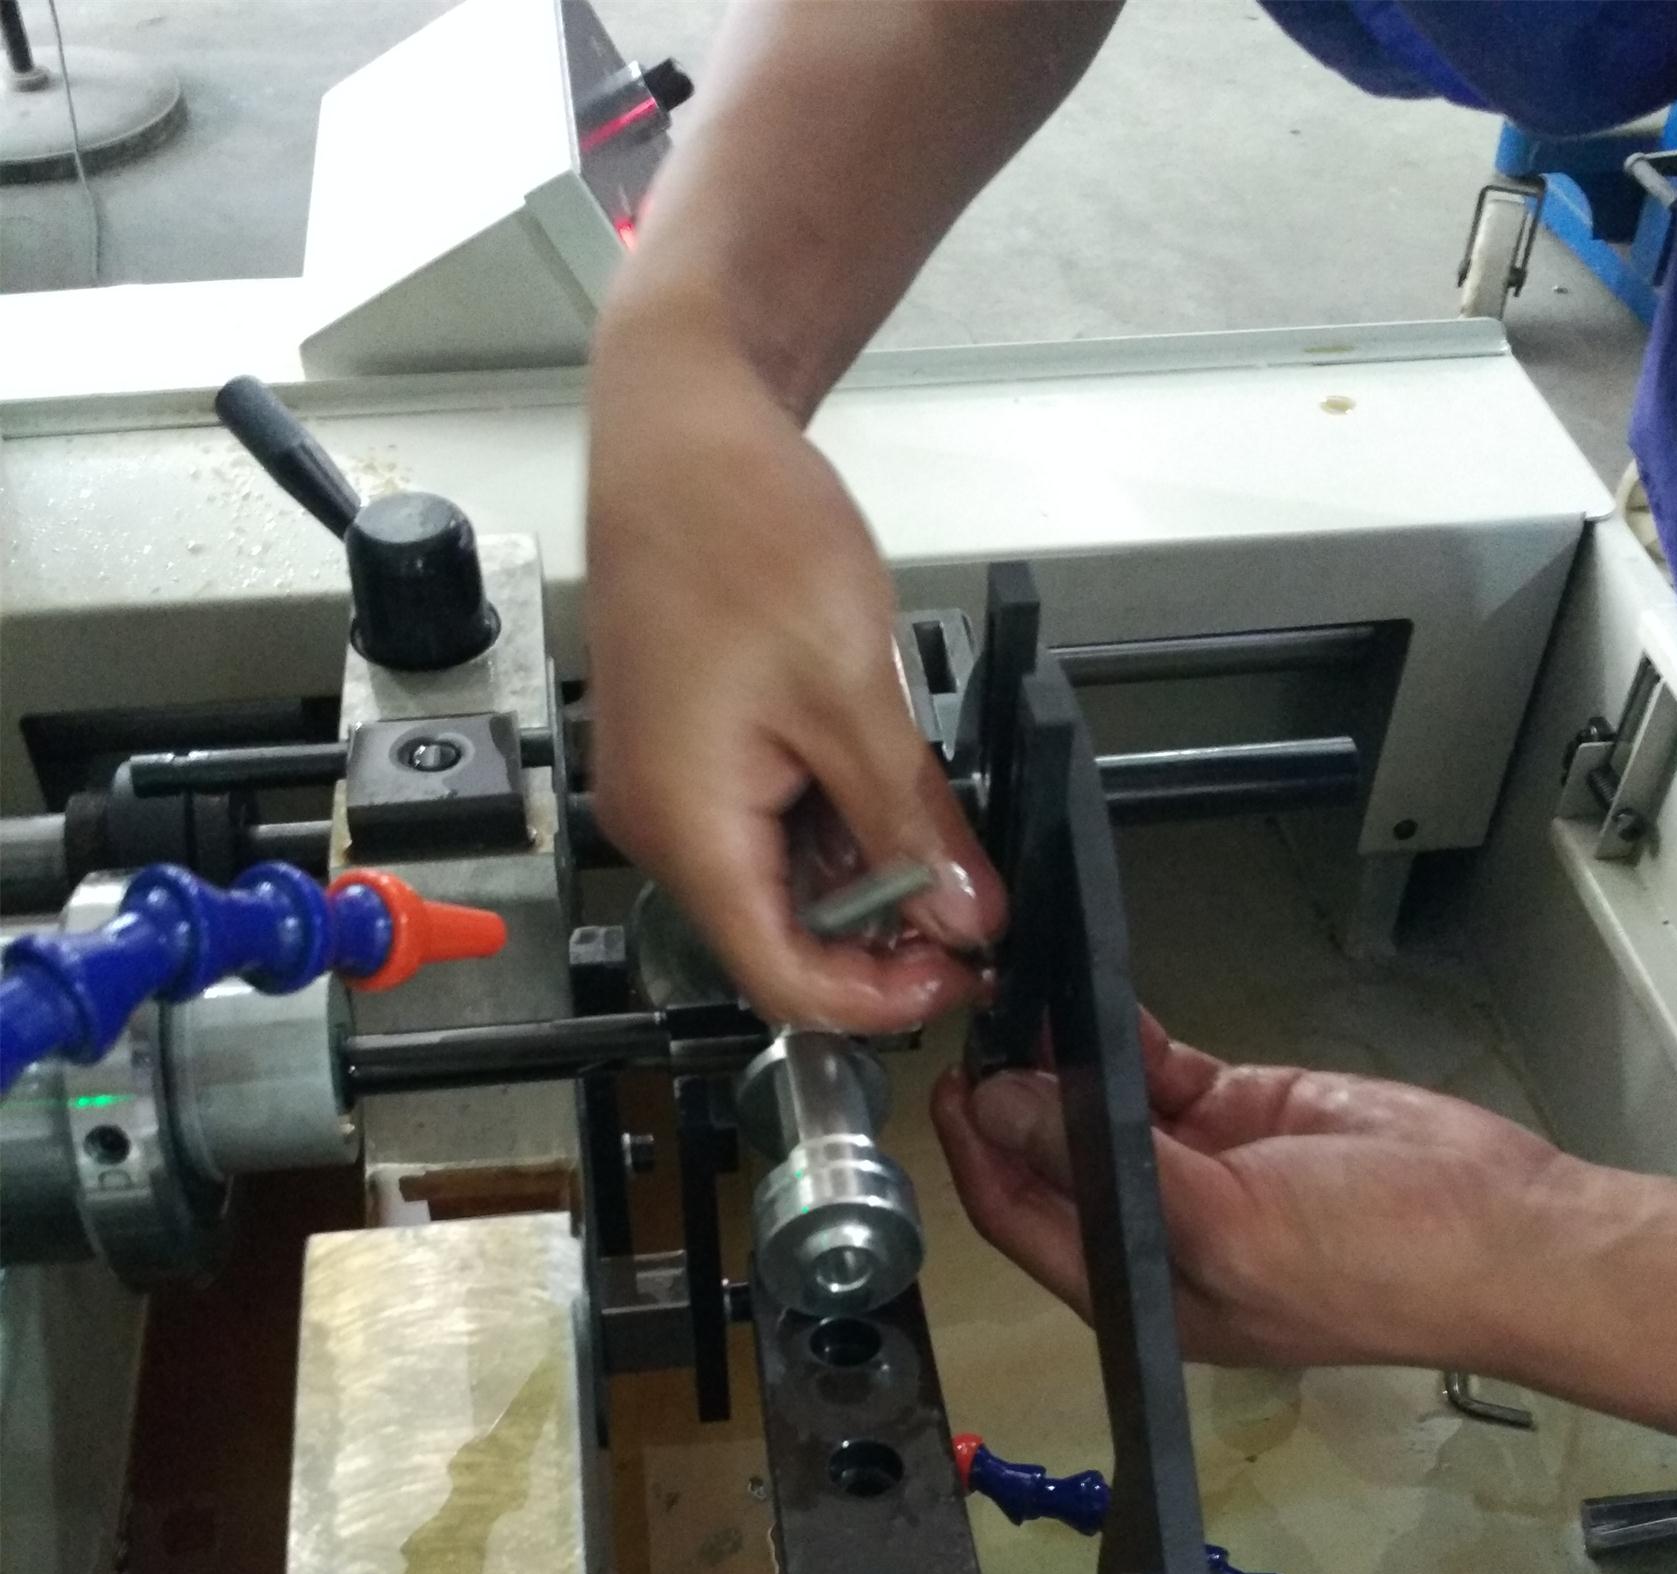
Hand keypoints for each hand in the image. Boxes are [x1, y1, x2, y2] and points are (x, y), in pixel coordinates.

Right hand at [586, 293, 1002, 1031]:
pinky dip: (834, 826)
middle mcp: (662, 825)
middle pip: (779, 938)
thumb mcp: (855, 692)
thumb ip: (911, 821)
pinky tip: (884, 787)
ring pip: (779, 883)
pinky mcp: (687, 755)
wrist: (680, 429)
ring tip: (935, 828)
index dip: (880, 998)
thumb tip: (964, 914)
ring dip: (864, 876)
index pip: (782, 980)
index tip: (961, 973)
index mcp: (687, 827)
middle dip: (881, 935)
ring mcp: (669, 790)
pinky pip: (764, 827)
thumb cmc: (740, 530)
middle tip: (970, 900)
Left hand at [932, 1010, 1567, 1370]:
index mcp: (1139, 1286)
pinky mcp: (1239, 1115)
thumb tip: (1005, 1107)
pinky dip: (1123, 1039)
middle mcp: (1154, 1231)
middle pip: (1048, 1159)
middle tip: (980, 1018)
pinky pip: (1159, 1074)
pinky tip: (1089, 999)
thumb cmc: (1374, 1261)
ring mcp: (1196, 1169)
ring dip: (1060, 1059)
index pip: (1020, 1217)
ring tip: (1021, 994)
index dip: (975, 1154)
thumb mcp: (1228, 1224)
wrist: (1506, 1231)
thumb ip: (1110, 1168)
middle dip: (1009, 1097)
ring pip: (1096, 1107)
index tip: (947, 1082)